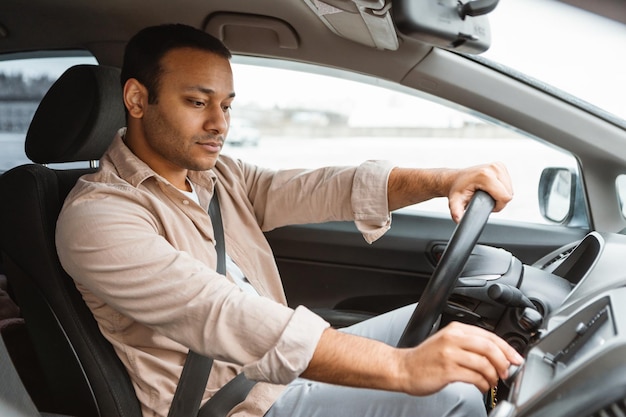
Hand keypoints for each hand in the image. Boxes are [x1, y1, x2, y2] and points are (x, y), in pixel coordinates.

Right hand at [400, 321, 522, 394]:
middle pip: (489, 347)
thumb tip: (497, 354)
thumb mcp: (447, 342)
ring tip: (492, 381)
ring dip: (494, 376)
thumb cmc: (426, 358)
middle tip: (506, 372)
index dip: (507, 348)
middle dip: (504, 362)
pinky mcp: (447, 370)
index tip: (516, 359)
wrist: (404, 368)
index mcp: (455, 329)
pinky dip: (483, 384)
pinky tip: (482, 386)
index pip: (489, 336)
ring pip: (484, 363)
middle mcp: (453, 338)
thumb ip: (469, 344)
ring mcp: (449, 354)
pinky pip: (474, 377)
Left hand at [447, 162, 512, 222]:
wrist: (455, 179)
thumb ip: (456, 212)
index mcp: (485, 175)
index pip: (505, 197)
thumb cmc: (457, 190)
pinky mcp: (500, 166)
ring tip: (486, 194)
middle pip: (508, 193)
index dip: (498, 206)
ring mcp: (498, 165)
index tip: (486, 205)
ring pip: (510, 189)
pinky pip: (508, 183)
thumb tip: (459, 220)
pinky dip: (502, 189)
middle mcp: (493, 168)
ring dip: (500, 195)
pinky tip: (491, 188)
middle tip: (484, 200)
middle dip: (499, 201)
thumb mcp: (455, 202)